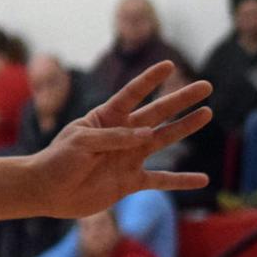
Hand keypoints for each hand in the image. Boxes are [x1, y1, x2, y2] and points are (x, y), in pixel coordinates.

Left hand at [32, 61, 211, 218]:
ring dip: (185, 128)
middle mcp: (123, 134)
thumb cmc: (58, 159)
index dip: (150, 79)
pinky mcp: (131, 182)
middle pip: (157, 113)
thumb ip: (113, 137)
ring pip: (164, 140)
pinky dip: (181, 180)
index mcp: (106, 117)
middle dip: (180, 99)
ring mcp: (129, 157)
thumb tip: (147, 135)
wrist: (49, 191)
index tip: (169, 64)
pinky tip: (202, 179)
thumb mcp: (81, 141)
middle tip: (205, 86)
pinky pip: (161, 180)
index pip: (132, 93)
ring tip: (207, 114)